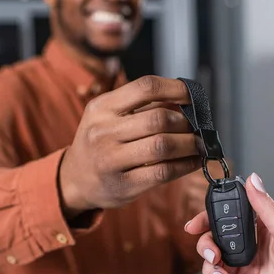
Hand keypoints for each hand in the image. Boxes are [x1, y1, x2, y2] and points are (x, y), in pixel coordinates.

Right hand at [59, 76, 201, 217]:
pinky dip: (185, 165)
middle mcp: (103, 132)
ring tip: (199, 144)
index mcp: (101, 107)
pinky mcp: (124, 185)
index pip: (145, 87)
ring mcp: (111, 161)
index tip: (192, 96)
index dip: (176, 89)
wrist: (75, 179)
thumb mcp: (107, 117)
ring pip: (163, 146)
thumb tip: (186, 102)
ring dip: (190, 144)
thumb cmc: (99, 143)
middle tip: (197, 127)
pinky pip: (163, 172)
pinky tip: (193, 161)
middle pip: (158, 119)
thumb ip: (140, 107)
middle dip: (186, 122)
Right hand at [185, 173, 273, 273]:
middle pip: (216, 238)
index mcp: (264, 231)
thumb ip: (268, 209)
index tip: (196, 222)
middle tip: (212, 254)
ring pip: (212, 261)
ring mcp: (245, 269)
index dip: (210, 217)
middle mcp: (252, 248)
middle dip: (206, 245)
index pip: (231, 215)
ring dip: (209, 268)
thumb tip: (254, 180)